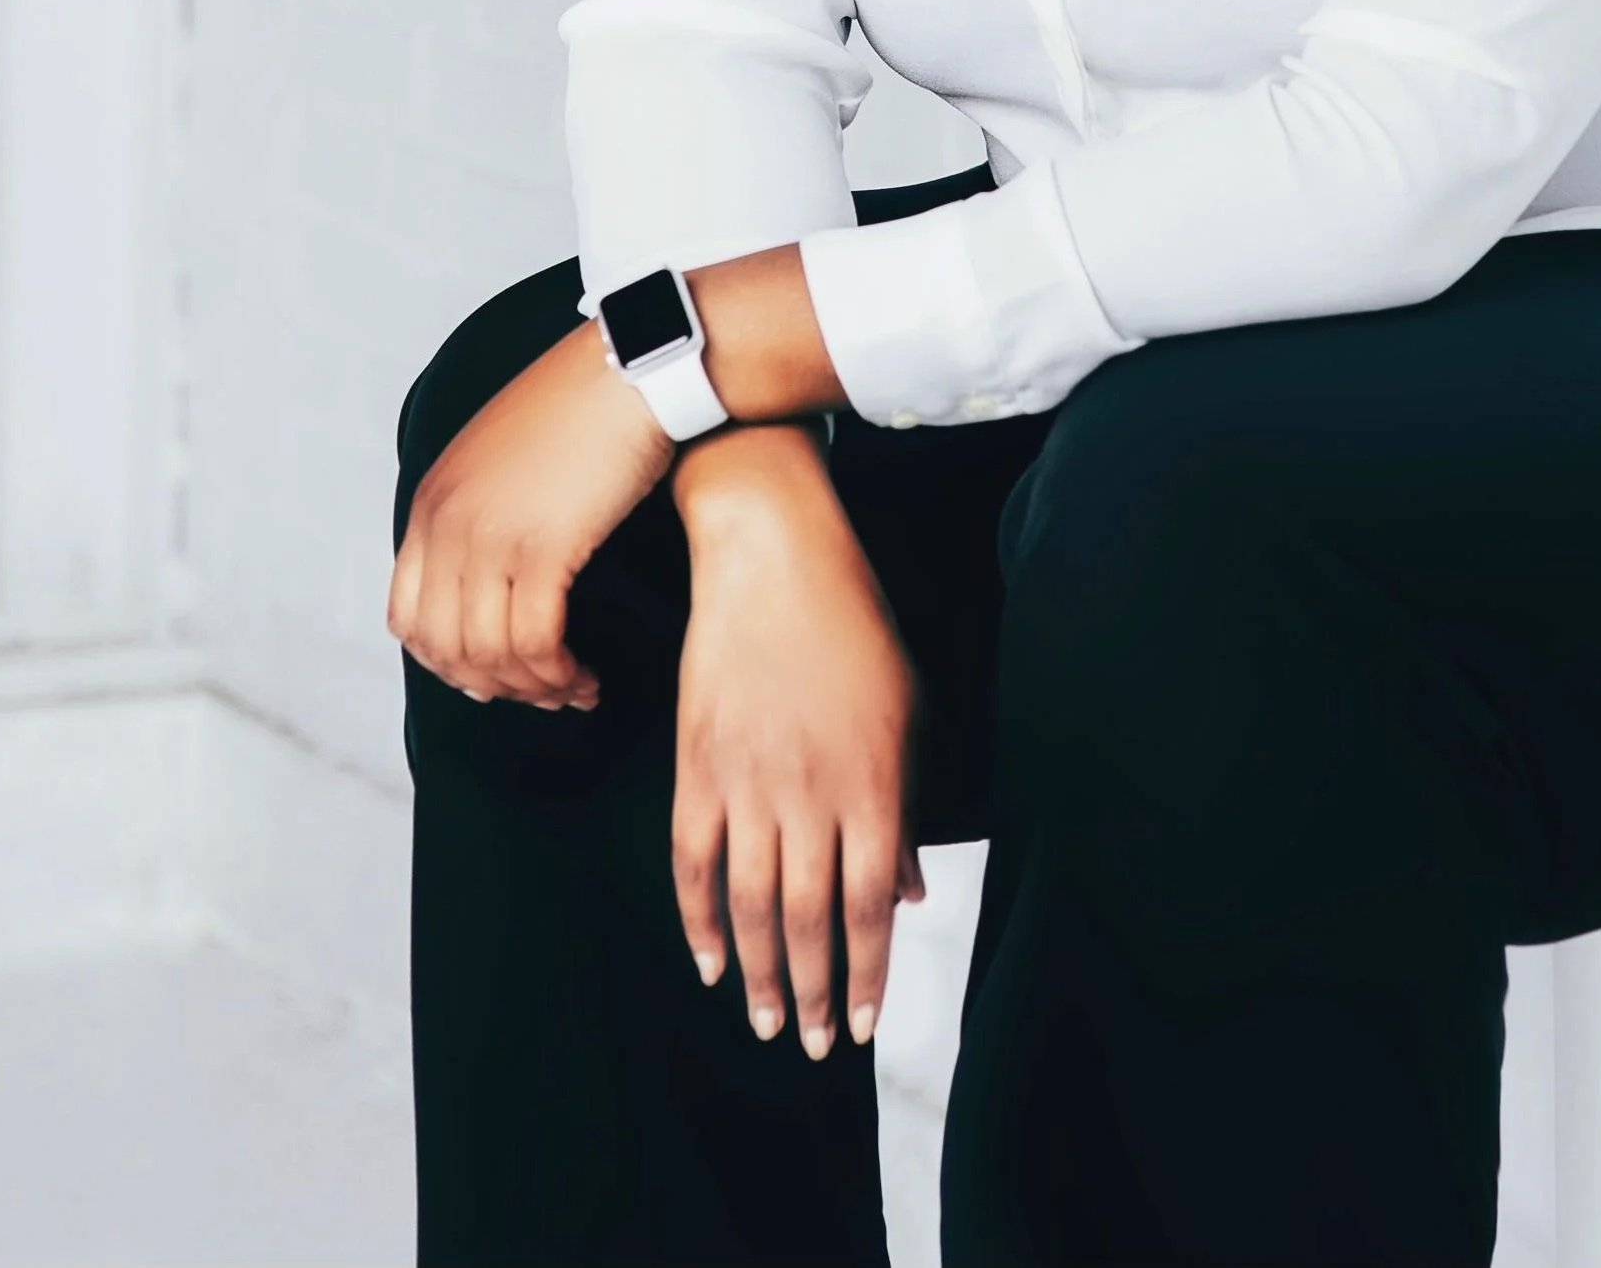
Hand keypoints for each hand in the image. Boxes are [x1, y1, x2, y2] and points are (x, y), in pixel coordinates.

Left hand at [388, 318, 675, 707]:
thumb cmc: (580, 408)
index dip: (445, 661)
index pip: (405, 616)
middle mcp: (448, 523)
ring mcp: (490, 537)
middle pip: (444, 647)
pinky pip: (536, 644)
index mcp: (431, 501)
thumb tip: (488, 585)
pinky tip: (586, 674)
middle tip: (538, 692)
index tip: (489, 674)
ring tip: (572, 688)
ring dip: (533, 688)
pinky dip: (559, 674)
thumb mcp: (498, 457)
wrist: (629, 369)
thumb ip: (476, 511)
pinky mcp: (543, 548)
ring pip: (490, 655)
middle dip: (491, 686)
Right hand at [671, 429, 926, 1057]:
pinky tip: (710, 963)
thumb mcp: (906, 710)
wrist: (771, 557)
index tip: (868, 1024)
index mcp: (870, 781)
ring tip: (771, 1023)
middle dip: (817, 992)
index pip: (870, 904)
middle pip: (806, 918)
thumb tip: (907, 892)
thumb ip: (905, 808)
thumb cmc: (853, 626)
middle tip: (818, 1044)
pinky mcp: (696, 764)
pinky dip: (698, 919)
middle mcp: (809, 792)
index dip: (869, 971)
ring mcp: (746, 780)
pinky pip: (692, 860)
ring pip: (749, 904)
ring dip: (761, 974)